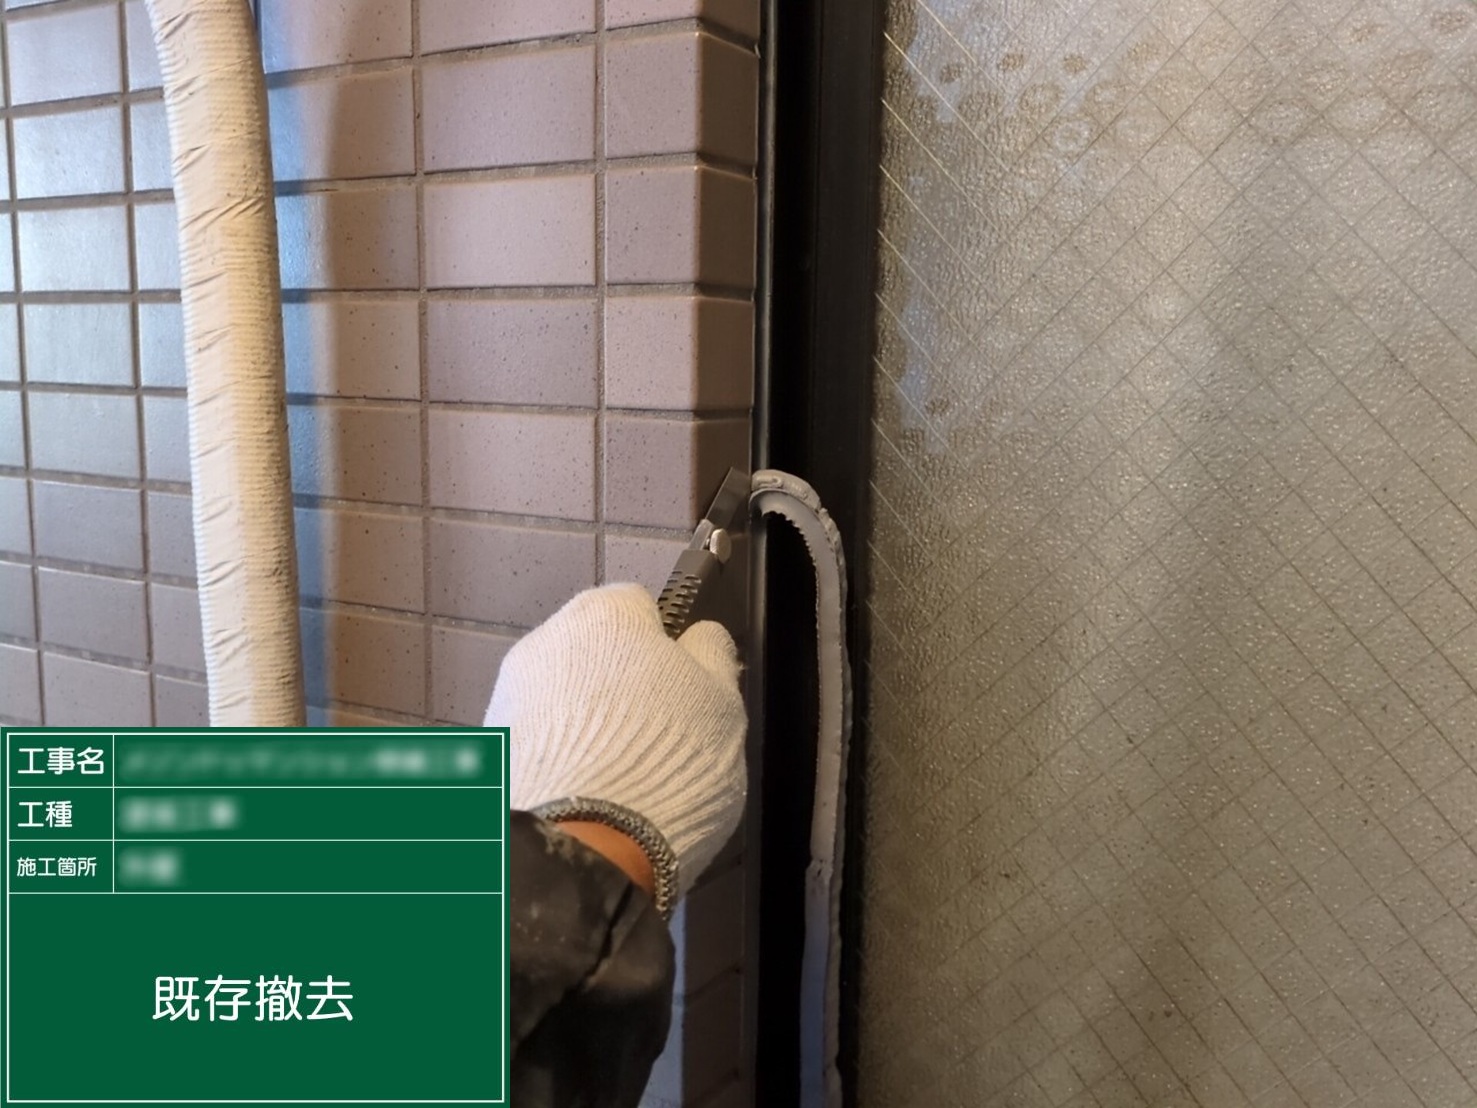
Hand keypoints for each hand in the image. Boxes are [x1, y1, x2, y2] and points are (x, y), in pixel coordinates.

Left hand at [486, 583, 747, 896]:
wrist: (581, 852)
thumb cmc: (660, 771)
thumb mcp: (724, 704)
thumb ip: (713, 657)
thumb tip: (704, 640)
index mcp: (605, 615)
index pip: (640, 607)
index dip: (668, 648)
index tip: (685, 687)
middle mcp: (545, 643)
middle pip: (595, 656)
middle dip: (622, 690)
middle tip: (659, 741)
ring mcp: (508, 697)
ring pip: (561, 703)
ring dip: (587, 731)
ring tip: (622, 784)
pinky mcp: (488, 752)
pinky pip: (536, 747)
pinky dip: (558, 767)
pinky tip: (586, 804)